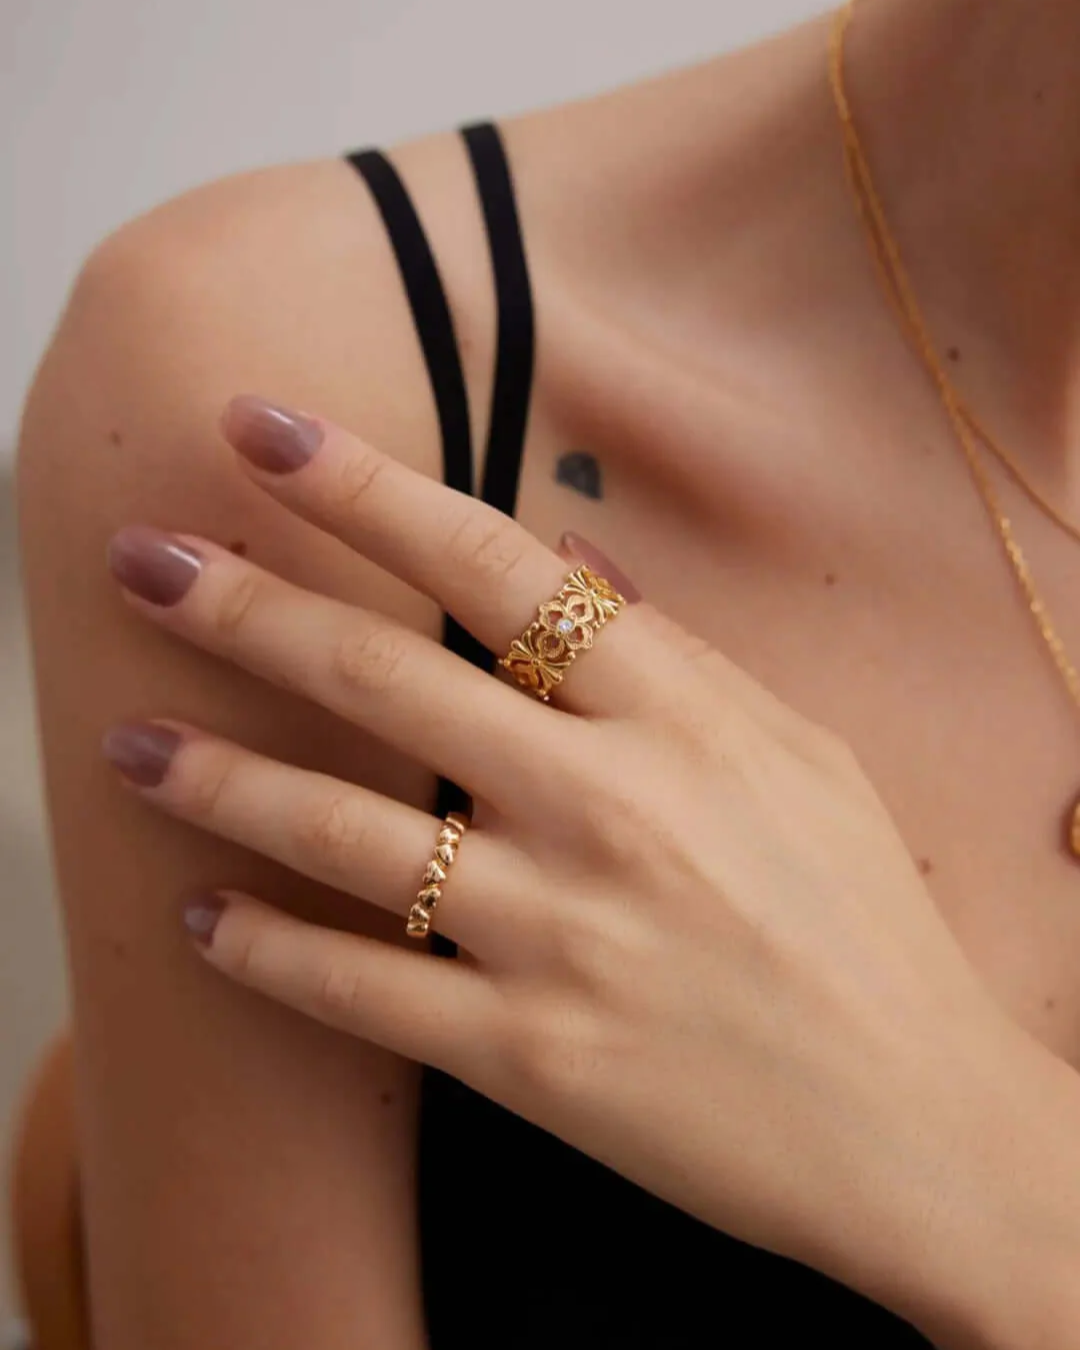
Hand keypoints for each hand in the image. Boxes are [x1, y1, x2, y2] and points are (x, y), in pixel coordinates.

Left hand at [102, 396, 1030, 1337]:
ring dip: (217, 778)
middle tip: (137, 560)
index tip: (262, 428)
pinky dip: (269, 951)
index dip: (364, 487)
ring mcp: (562, 935)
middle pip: (386, 677)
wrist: (918, 1124)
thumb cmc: (864, 923)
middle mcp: (610, 808)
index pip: (494, 566)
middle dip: (245, 606)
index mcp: (682, 716)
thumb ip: (678, 652)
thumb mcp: (801, 755)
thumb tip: (567, 550)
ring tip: (122, 742)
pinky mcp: (529, 1057)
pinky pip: (362, 992)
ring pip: (346, 833)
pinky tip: (202, 917)